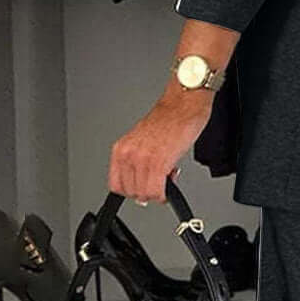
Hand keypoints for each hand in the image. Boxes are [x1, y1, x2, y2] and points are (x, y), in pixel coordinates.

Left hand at [108, 82, 214, 202]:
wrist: (182, 105)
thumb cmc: (168, 120)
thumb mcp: (143, 141)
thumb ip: (138, 162)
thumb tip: (143, 183)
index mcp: (121, 149)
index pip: (116, 185)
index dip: (132, 191)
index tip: (143, 188)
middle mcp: (128, 154)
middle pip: (131, 192)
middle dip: (147, 193)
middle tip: (159, 182)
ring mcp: (141, 159)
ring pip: (143, 195)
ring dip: (157, 193)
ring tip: (167, 178)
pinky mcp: (158, 163)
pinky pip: (156, 191)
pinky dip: (164, 194)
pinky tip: (170, 182)